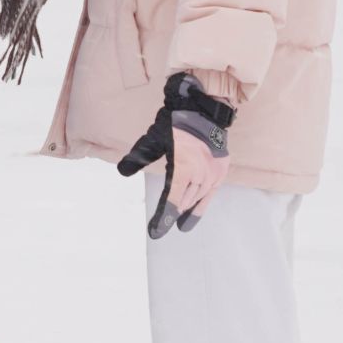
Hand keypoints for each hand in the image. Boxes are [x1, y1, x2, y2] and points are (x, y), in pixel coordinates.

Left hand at [116, 72, 234, 237]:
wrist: (204, 109)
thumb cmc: (176, 123)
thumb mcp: (154, 138)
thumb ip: (139, 156)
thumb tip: (122, 170)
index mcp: (184, 167)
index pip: (172, 201)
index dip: (163, 219)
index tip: (155, 234)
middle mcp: (200, 174)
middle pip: (184, 202)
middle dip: (171, 215)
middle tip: (159, 227)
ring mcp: (213, 173)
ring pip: (197, 200)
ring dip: (186, 211)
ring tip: (178, 223)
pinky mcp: (221, 171)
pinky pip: (209, 195)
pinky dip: (200, 207)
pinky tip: (192, 218)